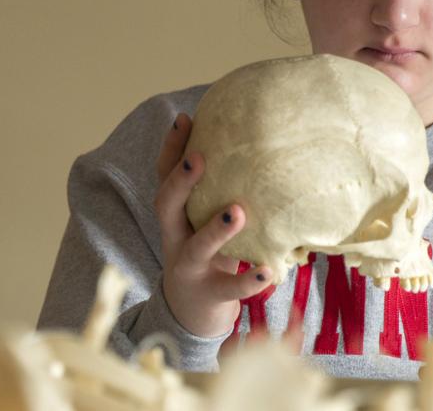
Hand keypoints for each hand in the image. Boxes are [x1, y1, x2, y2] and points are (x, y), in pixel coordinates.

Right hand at [153, 113, 273, 337]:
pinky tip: (268, 272)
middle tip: (200, 158)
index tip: (185, 118)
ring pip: (196, 248)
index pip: (163, 177)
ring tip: (237, 212)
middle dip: (181, 181)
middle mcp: (175, 238)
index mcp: (175, 216)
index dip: (171, 149)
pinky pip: (229, 289)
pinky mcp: (209, 295)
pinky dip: (249, 281)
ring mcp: (190, 268)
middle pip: (166, 206)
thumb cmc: (209, 254)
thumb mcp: (205, 222)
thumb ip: (220, 193)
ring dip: (215, 230)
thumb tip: (261, 149)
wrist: (192, 313)